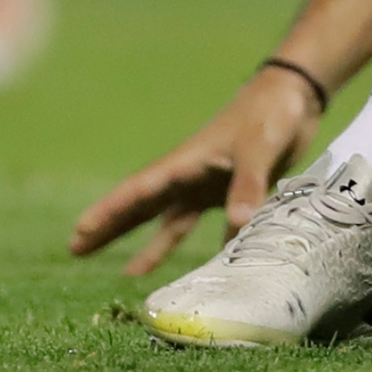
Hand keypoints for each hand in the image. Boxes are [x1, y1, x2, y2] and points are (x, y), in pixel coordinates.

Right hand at [67, 66, 320, 276]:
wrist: (296, 97)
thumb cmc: (270, 114)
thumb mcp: (258, 147)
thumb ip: (248, 185)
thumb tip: (239, 226)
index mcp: (185, 163)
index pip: (138, 191)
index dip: (108, 212)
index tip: (78, 233)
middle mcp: (189, 176)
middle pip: (142, 208)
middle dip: (110, 229)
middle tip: (75, 250)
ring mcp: (208, 184)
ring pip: (170, 220)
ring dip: (150, 246)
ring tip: (128, 275)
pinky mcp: (232, 190)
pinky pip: (212, 226)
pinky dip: (204, 246)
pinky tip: (200, 272)